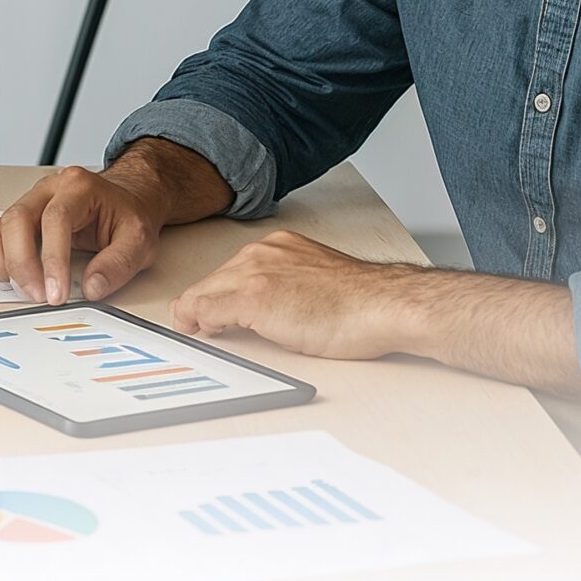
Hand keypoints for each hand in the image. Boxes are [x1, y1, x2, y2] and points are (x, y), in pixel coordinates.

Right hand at [0, 163, 170, 303]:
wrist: (124, 203)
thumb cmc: (128, 216)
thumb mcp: (139, 240)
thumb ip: (119, 264)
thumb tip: (92, 287)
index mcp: (79, 187)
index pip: (56, 219)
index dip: (53, 259)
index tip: (57, 292)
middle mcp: (49, 189)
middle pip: (18, 219)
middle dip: (23, 263)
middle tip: (39, 296)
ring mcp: (31, 201)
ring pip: (2, 228)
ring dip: (8, 264)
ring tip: (28, 291)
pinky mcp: (22, 218)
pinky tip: (11, 277)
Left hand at [171, 231, 430, 360]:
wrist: (384, 304)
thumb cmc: (361, 302)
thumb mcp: (313, 283)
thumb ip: (286, 285)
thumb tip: (268, 307)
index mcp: (278, 247)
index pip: (231, 271)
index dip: (216, 294)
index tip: (208, 311)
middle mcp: (262, 253)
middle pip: (212, 281)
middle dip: (202, 305)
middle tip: (195, 325)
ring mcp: (255, 273)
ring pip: (203, 294)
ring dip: (199, 315)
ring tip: (198, 330)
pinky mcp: (253, 297)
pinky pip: (205, 310)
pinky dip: (198, 323)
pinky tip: (204, 332)